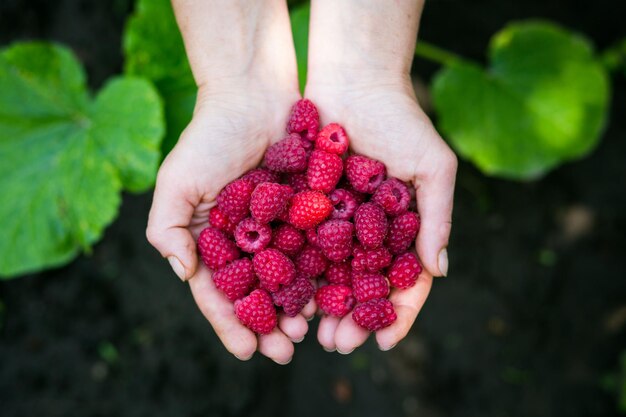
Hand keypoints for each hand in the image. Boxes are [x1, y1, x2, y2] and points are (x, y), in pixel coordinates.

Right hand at [146, 84, 313, 362]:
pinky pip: (315, 249)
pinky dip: (321, 274)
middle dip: (269, 325)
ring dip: (297, 308)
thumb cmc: (210, 135)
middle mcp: (245, 240)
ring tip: (309, 331)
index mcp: (211, 240)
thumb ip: (167, 228)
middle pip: (257, 294)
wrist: (255, 94)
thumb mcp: (177, 180)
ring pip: (288, 279)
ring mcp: (277, 228)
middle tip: (287, 350)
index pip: (218, 292)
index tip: (246, 352)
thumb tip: (183, 274)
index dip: (230, 324)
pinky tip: (331, 294)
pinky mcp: (308, 212)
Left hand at [306, 75, 456, 352]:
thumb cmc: (401, 120)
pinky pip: (300, 246)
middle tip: (337, 344)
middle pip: (362, 286)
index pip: (404, 281)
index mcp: (403, 229)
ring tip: (310, 332)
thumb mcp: (433, 167)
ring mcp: (336, 221)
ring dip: (321, 306)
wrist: (352, 78)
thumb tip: (438, 271)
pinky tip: (285, 296)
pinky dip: (295, 273)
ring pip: (329, 275)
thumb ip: (438, 217)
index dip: (396, 313)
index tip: (385, 342)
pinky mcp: (304, 206)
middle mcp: (369, 231)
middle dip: (352, 318)